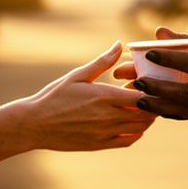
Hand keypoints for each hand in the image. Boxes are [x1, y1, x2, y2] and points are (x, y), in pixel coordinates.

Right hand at [22, 41, 155, 150]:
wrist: (34, 124)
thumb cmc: (55, 96)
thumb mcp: (78, 75)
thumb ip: (102, 62)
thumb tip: (119, 44)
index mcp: (105, 97)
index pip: (143, 96)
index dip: (153, 91)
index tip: (152, 84)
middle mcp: (108, 117)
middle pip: (145, 113)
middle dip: (153, 104)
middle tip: (153, 95)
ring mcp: (105, 133)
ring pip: (139, 128)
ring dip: (147, 118)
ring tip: (144, 108)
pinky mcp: (100, 145)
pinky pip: (127, 141)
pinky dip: (136, 133)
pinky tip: (134, 124)